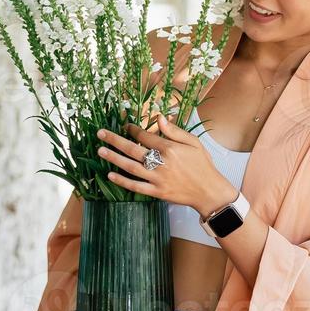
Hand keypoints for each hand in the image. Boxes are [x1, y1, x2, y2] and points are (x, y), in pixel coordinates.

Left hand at [96, 114, 235, 216]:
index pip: (145, 136)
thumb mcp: (193, 143)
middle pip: (132, 149)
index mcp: (169, 148)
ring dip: (114, 158)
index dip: (133, 129)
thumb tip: (159, 118)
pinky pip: (135, 186)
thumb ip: (174, 131)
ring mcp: (157, 179)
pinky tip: (110, 175)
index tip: (124, 125)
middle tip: (100, 133)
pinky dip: (122, 181)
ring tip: (100, 151)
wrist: (209, 191)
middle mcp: (161, 163)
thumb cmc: (203, 165)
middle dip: (114, 140)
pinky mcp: (157, 192)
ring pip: (130, 167)